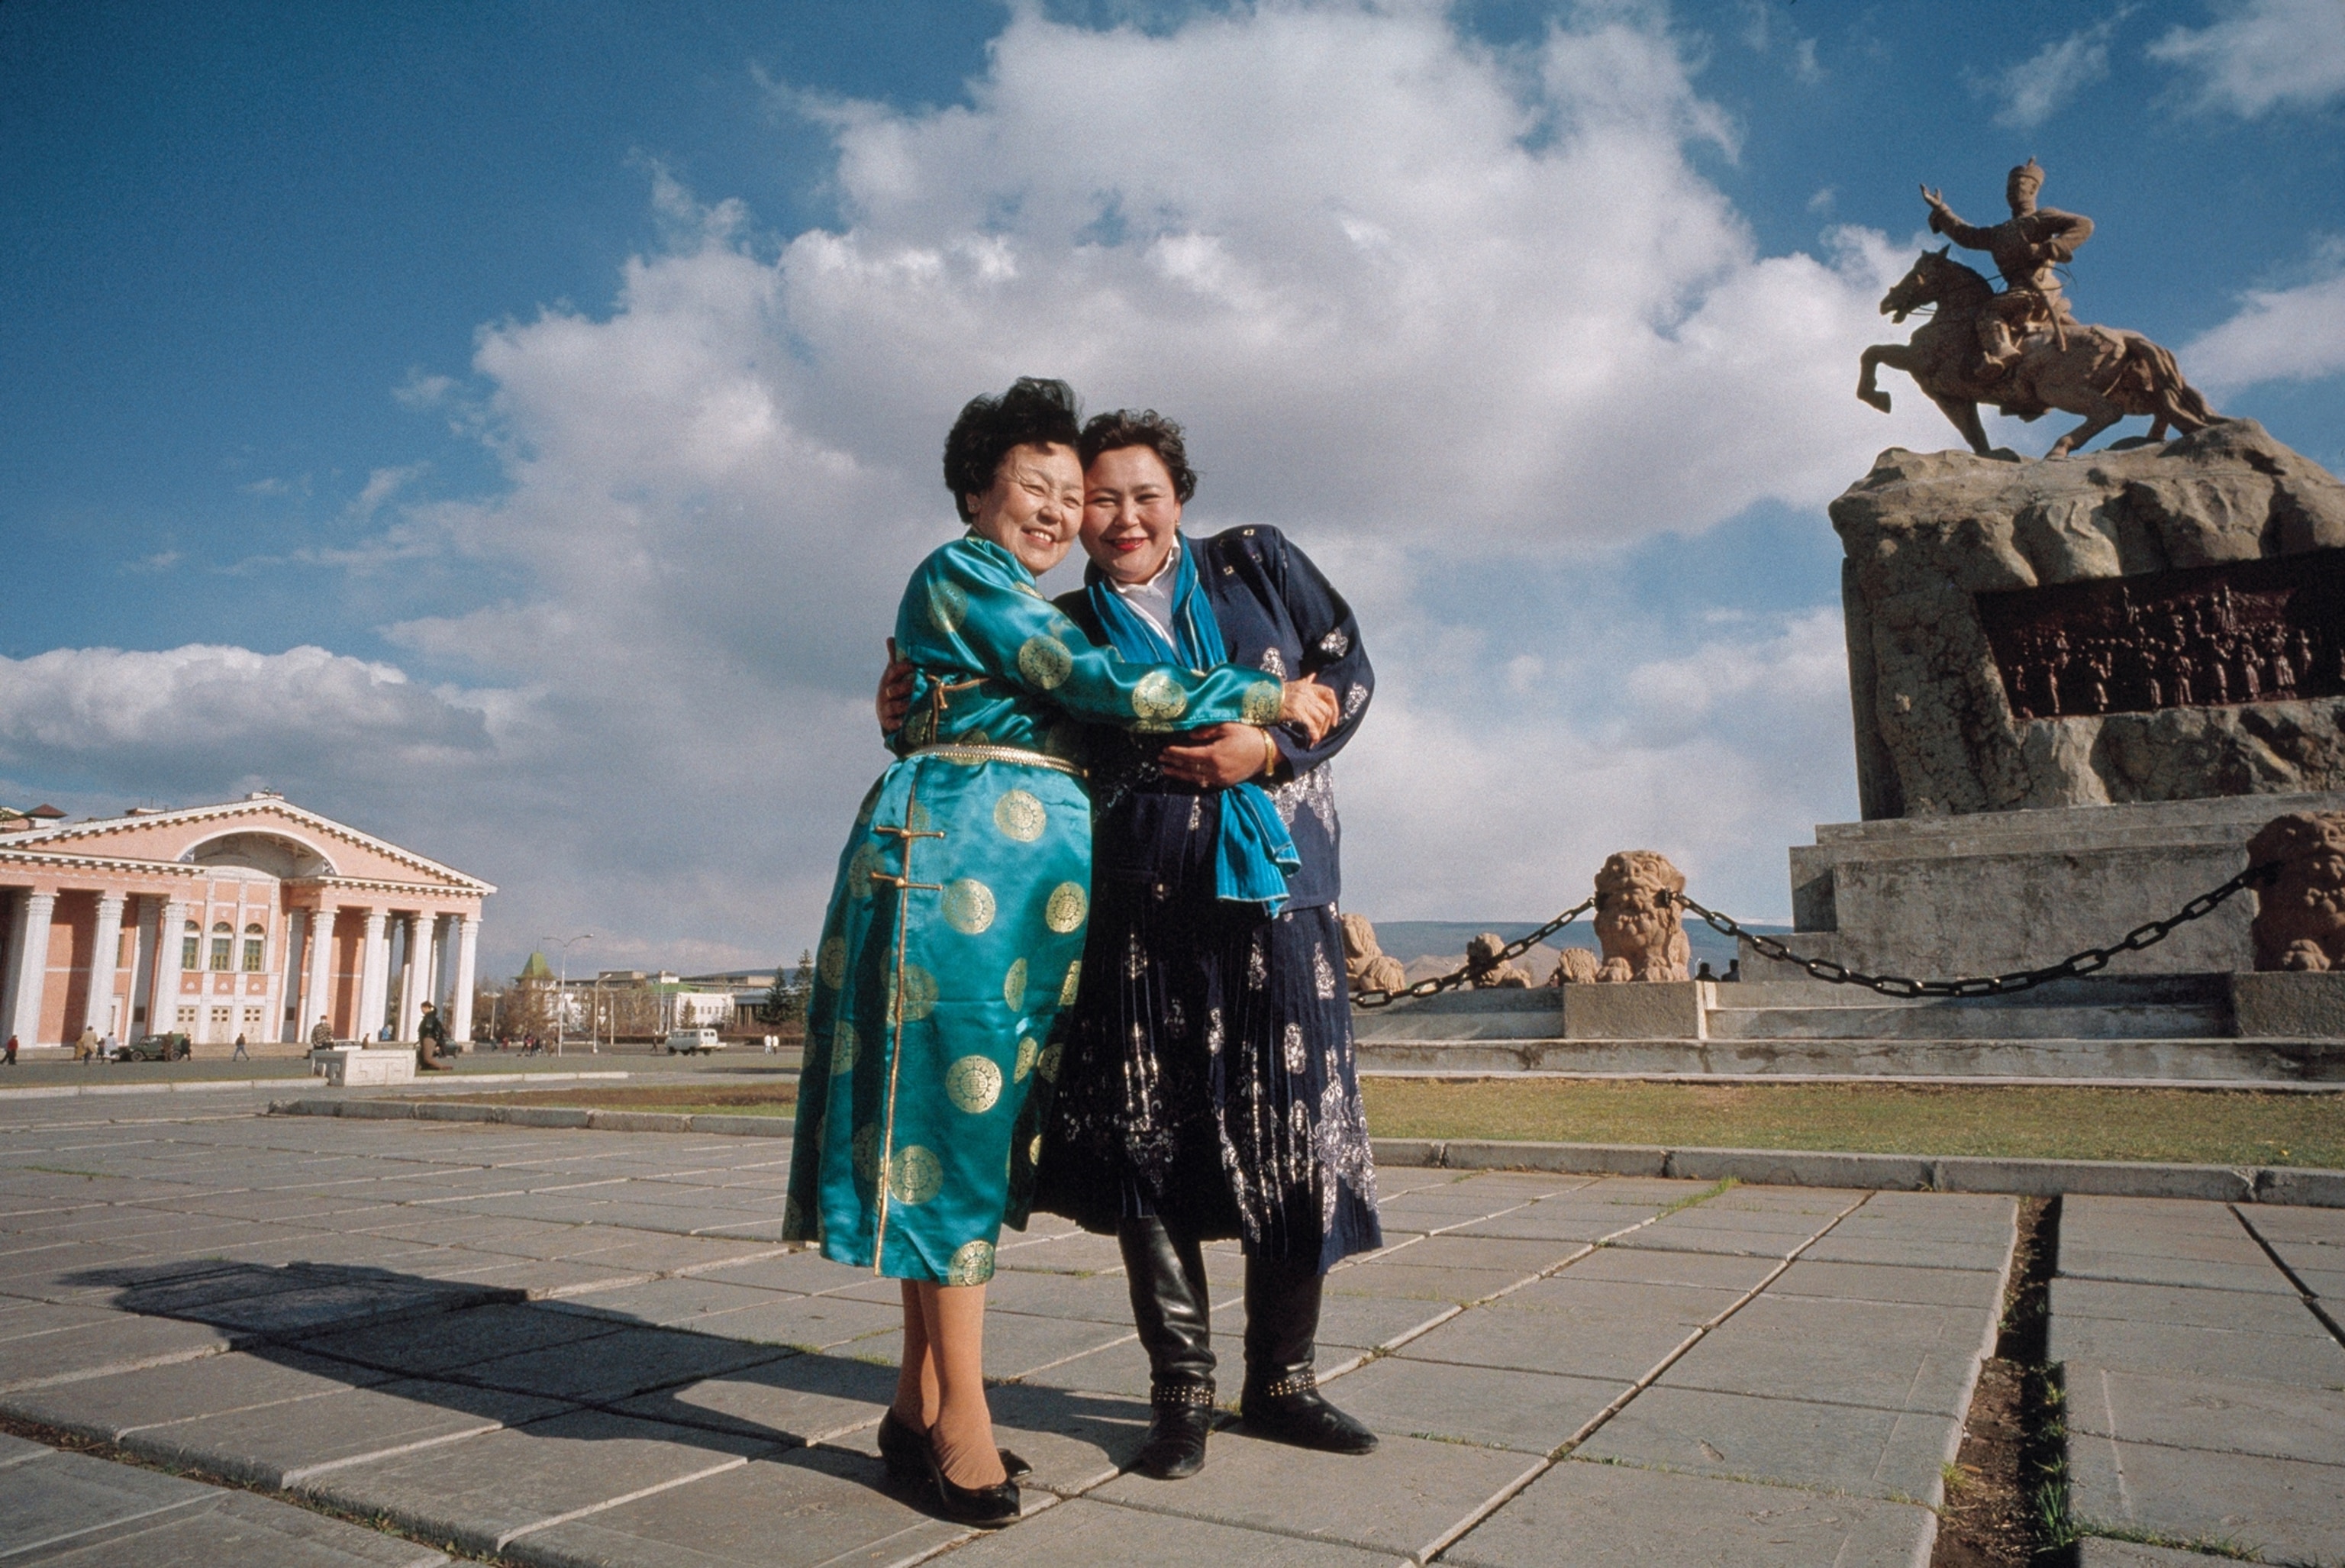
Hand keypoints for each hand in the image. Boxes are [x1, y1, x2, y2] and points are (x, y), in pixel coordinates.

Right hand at [876, 638, 913, 733]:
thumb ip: (894, 658)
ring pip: (896, 707)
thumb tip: (890, 638)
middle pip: (894, 689)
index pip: (893, 672)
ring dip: (906, 705)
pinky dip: (901, 724)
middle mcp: (885, 694)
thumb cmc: (894, 688)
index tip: (914, 665)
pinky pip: (894, 724)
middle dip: (906, 687)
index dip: (902, 668)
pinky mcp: (889, 723)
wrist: (885, 712)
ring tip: (918, 703)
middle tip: (920, 684)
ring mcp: (886, 709)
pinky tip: (909, 723)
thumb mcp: (893, 674)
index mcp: (888, 680)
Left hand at [1160, 724, 1275, 787]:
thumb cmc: (1248, 735)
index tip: (1164, 749)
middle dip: (1173, 762)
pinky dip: (1194, 779)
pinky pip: (1206, 782)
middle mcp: (1215, 769)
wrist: (1268, 751)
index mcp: (1214, 754)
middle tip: (1160, 760)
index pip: (1188, 755)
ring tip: (1166, 771)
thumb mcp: (1227, 727)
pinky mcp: (1226, 782)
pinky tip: (1187, 776)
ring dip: (1180, 774)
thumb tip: (1190, 735)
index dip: (1175, 752)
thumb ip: (1206, 731)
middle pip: (1189, 767)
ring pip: (1195, 778)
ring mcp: (1221, 778)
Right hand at [1279, 676, 1339, 743]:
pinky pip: (1311, 724)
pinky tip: (1312, 741)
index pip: (1329, 693)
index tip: (1334, 721)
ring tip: (1315, 739)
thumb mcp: (1292, 685)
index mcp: (1307, 686)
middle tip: (1321, 734)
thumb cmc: (1275, 693)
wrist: (1259, 697)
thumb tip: (1313, 675)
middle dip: (1326, 725)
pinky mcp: (1296, 710)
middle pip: (1326, 710)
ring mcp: (1302, 701)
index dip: (1335, 707)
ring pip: (1320, 718)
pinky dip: (1314, 734)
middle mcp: (1307, 693)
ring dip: (1320, 731)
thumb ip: (1305, 682)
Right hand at [1919, 183, 1946, 210]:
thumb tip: (1936, 188)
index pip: (1926, 191)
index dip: (1924, 188)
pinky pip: (1924, 194)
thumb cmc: (1938, 201)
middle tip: (1920, 184)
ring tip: (1921, 185)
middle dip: (1922, 188)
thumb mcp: (1937, 194)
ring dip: (1922, 188)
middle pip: (1924, 191)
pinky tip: (1923, 188)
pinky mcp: (1926, 198)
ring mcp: (1926, 198)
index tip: (1923, 185)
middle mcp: (1927, 196)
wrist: (1938, 205)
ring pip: (1923, 192)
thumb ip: (1937, 191)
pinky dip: (1923, 191)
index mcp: (1929, 195)